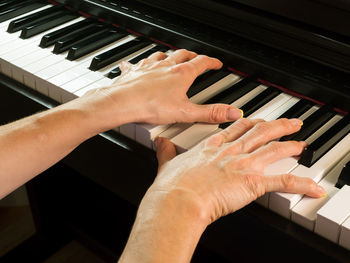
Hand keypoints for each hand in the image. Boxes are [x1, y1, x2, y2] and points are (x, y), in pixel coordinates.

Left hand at [79, 49, 241, 130]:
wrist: (123, 102)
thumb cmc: (151, 106)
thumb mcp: (186, 112)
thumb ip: (210, 113)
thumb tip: (231, 112)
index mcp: (181, 74)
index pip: (201, 63)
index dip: (211, 62)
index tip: (216, 63)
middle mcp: (165, 66)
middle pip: (183, 55)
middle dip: (192, 55)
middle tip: (196, 58)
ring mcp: (149, 67)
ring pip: (162, 55)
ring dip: (169, 55)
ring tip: (172, 58)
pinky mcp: (135, 71)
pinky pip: (139, 62)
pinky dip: (142, 62)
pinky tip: (139, 64)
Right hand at [151, 118, 325, 223]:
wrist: (177, 200)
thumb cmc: (172, 186)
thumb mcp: (167, 163)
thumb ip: (166, 151)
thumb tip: (159, 142)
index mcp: (211, 147)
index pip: (235, 129)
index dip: (249, 123)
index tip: (256, 120)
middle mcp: (230, 152)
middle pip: (259, 132)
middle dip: (276, 126)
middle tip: (289, 123)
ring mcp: (242, 165)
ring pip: (272, 149)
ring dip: (290, 145)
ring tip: (301, 142)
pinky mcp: (251, 183)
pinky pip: (281, 181)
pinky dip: (300, 183)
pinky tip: (311, 186)